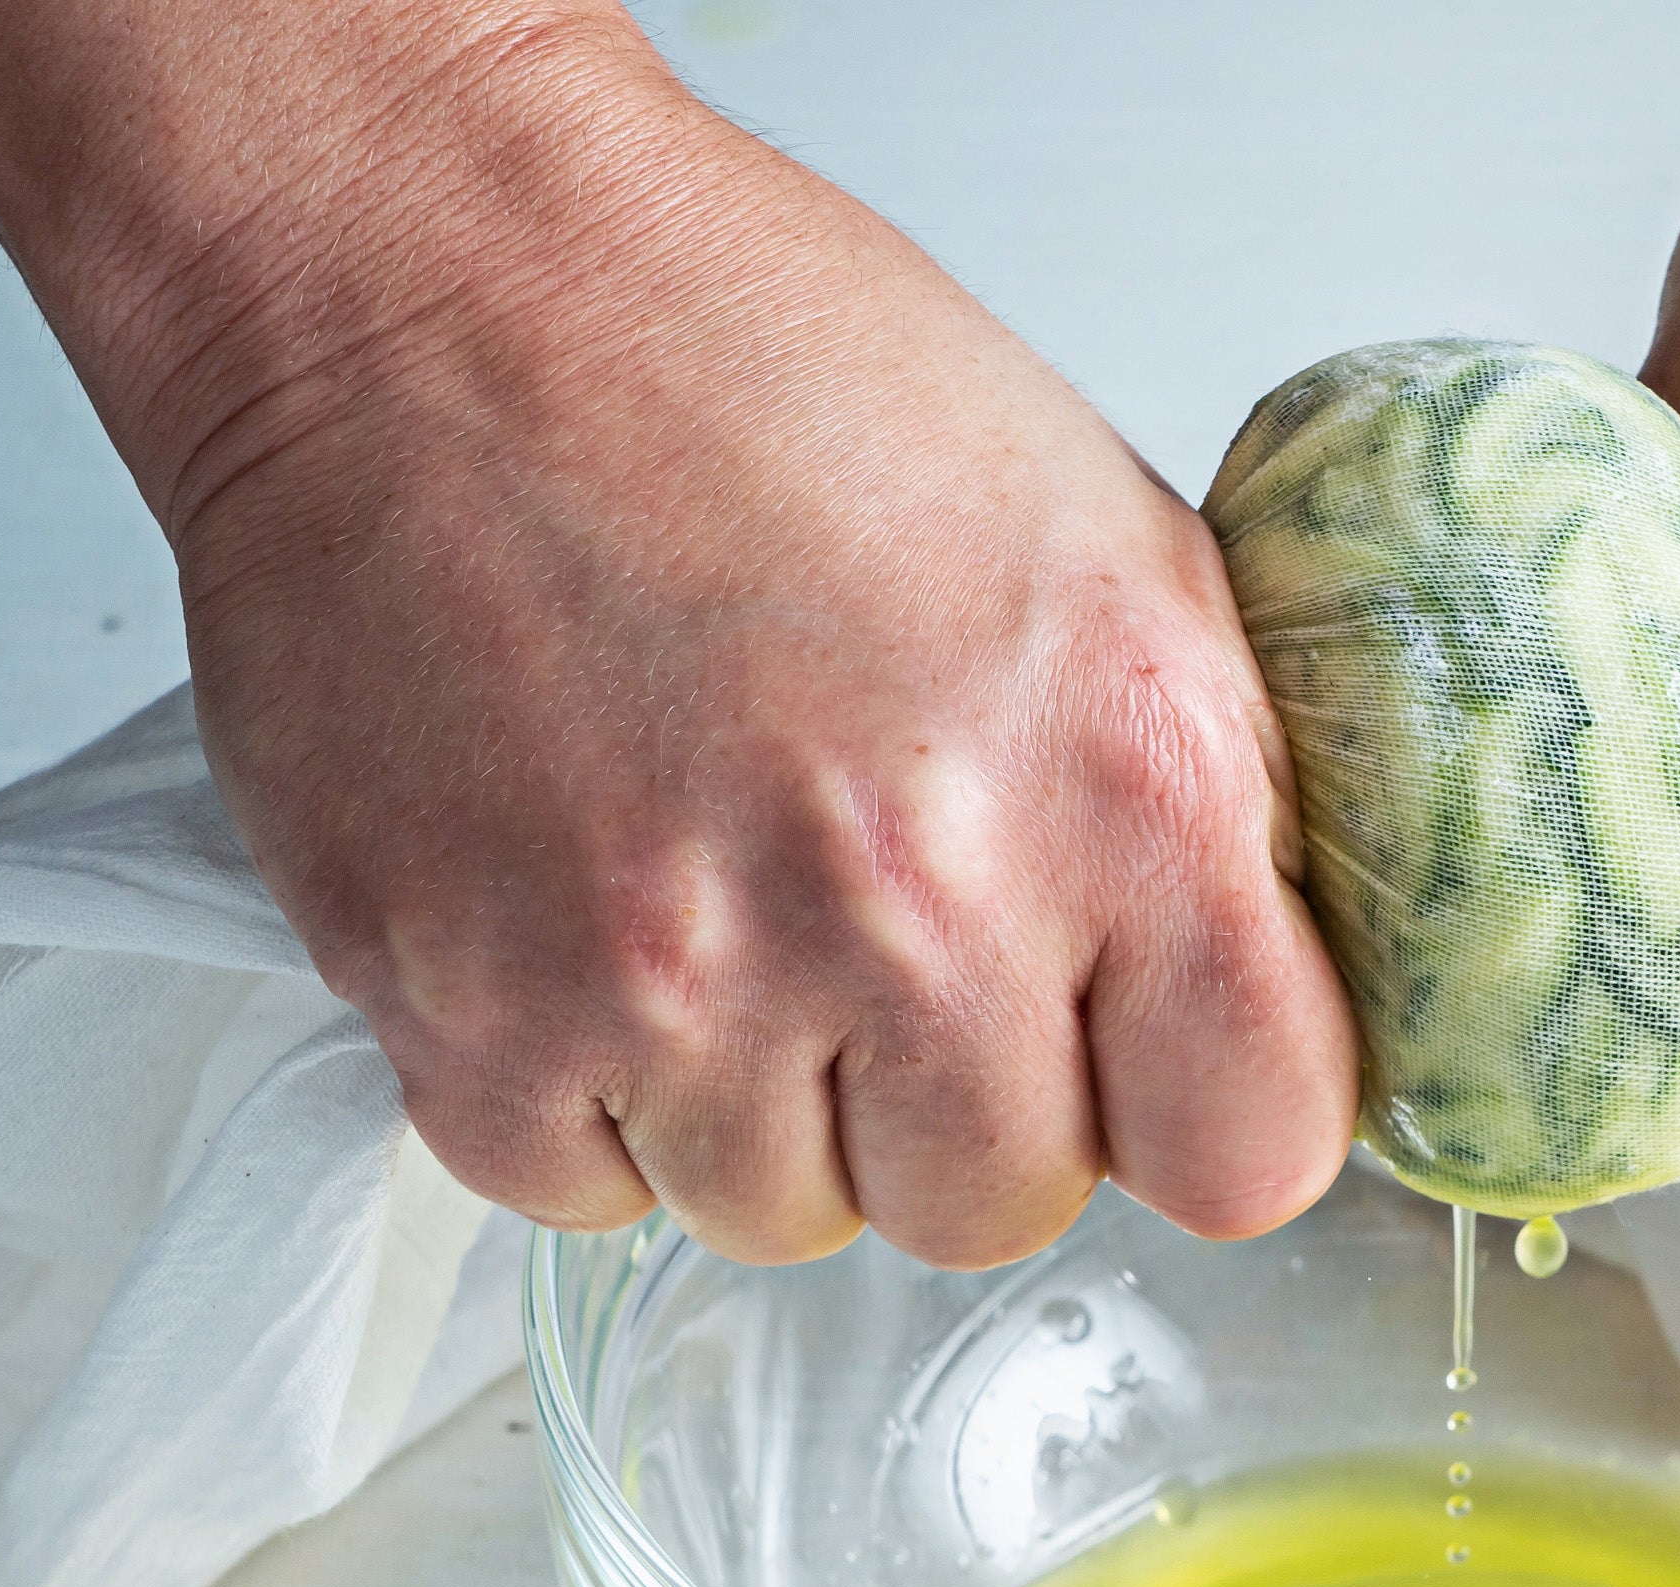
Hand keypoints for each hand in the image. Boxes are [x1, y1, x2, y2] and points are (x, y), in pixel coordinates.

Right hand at [0, 3, 1353, 1265]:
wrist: (425, 279)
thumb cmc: (748, 366)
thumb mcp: (1100, 541)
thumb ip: (1198, 801)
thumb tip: (1248, 993)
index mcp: (1125, 777)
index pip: (1255, 1152)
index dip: (1195, 1110)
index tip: (1140, 1059)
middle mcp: (919, 903)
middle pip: (1002, 1207)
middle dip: (952, 1098)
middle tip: (878, 920)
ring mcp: (690, 980)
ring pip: (787, 1214)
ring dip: (760, 1095)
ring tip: (713, 878)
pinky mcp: (479, 1017)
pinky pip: (585, 1192)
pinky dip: (585, 1087)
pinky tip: (582, 905)